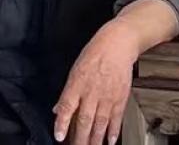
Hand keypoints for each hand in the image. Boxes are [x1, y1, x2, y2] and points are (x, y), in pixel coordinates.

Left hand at [53, 19, 138, 144]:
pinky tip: (110, 141)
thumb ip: (67, 92)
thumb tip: (58, 109)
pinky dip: (113, 131)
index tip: (59, 136)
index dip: (62, 123)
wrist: (118, 44)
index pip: (67, 106)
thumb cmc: (95, 54)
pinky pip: (116, 118)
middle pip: (84, 120)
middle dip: (79, 138)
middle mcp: (91, 92)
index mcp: (77, 83)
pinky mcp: (120, 98)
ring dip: (95, 139)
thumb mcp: (75, 69)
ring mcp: (107, 96)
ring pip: (100, 123)